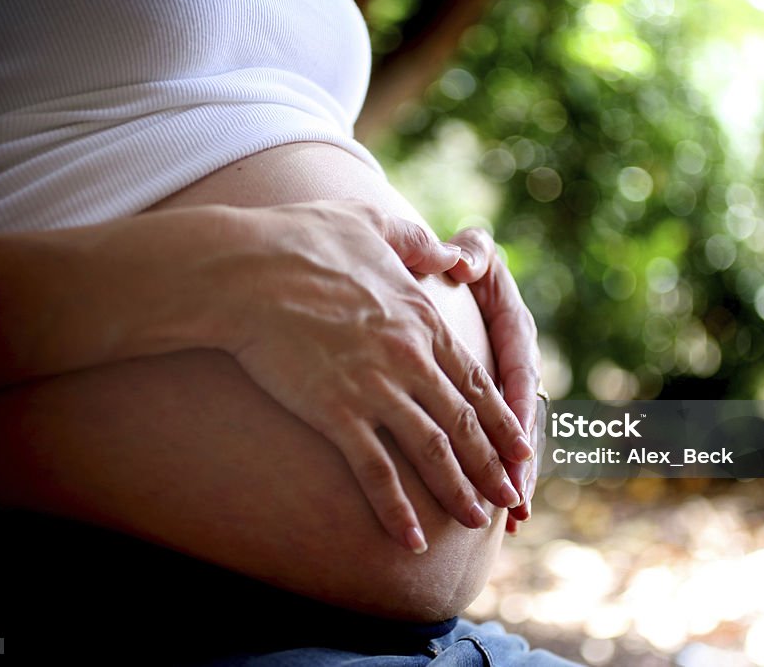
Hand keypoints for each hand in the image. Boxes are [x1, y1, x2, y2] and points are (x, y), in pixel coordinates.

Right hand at [204, 202, 531, 552]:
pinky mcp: (336, 412)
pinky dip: (395, 507)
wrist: (243, 269)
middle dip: (491, 465)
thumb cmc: (300, 239)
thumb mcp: (371, 225)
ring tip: (475, 521)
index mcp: (422, 319)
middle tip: (511, 496)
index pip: (475, 379)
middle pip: (463, 423)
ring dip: (456, 491)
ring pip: (432, 451)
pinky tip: (410, 538)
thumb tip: (451, 252)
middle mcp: (409, 358)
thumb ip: (417, 241)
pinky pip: (374, 471)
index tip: (520, 448)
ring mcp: (375, 388)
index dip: (501, 419)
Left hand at [446, 228, 541, 528]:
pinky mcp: (488, 402)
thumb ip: (470, 254)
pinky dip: (497, 471)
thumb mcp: (467, 253)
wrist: (446, 274)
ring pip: (512, 436)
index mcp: (514, 326)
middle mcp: (515, 361)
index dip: (518, 407)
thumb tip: (462, 262)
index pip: (519, 370)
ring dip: (515, 476)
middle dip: (520, 460)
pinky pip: (495, 439)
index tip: (518, 442)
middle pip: (523, 415)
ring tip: (515, 520)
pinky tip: (499, 511)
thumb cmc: (455, 261)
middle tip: (516, 499)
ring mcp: (504, 385)